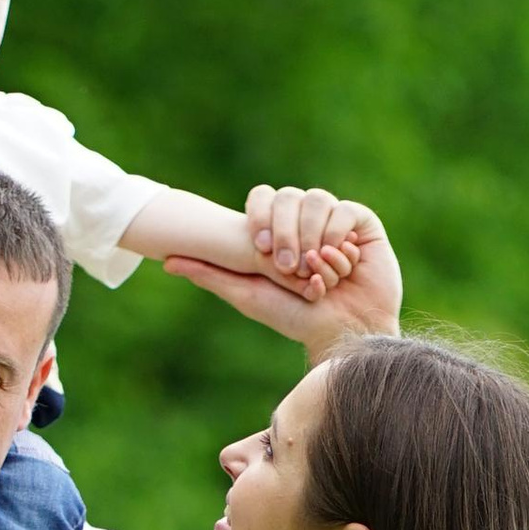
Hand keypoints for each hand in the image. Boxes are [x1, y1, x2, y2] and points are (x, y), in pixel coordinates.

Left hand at [172, 190, 400, 355]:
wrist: (342, 333)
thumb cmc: (293, 319)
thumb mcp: (246, 295)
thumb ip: (210, 275)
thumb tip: (166, 260)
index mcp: (277, 228)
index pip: (263, 196)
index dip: (259, 218)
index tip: (260, 250)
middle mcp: (305, 219)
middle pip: (288, 196)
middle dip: (286, 235)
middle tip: (289, 270)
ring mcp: (334, 219)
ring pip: (317, 201)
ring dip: (313, 242)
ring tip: (315, 276)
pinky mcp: (362, 225)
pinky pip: (346, 213)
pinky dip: (338, 245)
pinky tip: (340, 269)